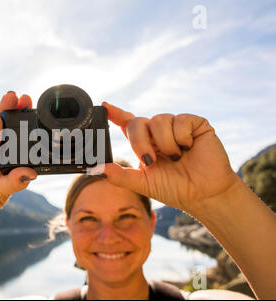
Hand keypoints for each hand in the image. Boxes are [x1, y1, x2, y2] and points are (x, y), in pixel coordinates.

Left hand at [99, 102, 240, 213]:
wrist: (204, 195)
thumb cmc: (175, 189)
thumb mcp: (143, 184)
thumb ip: (120, 176)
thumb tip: (97, 169)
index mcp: (144, 143)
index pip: (127, 123)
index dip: (116, 113)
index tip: (105, 106)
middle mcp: (158, 132)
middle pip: (137, 122)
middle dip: (140, 143)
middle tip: (151, 161)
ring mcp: (176, 126)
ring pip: (158, 120)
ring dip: (164, 144)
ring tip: (177, 157)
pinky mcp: (195, 123)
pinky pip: (180, 120)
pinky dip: (182, 137)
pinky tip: (190, 148)